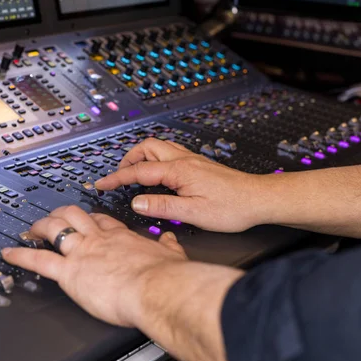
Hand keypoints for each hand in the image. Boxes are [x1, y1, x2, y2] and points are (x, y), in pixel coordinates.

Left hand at [2, 205, 186, 326]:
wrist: (158, 288)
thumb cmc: (165, 277)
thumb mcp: (171, 254)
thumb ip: (168, 246)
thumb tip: (169, 239)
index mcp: (122, 237)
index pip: (100, 220)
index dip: (89, 218)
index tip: (85, 220)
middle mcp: (99, 239)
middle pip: (73, 216)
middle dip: (59, 215)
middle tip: (50, 220)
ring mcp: (82, 253)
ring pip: (54, 230)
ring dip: (38, 228)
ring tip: (28, 231)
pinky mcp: (70, 272)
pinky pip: (38, 260)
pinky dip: (20, 255)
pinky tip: (9, 254)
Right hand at [95, 138, 265, 232]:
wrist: (259, 199)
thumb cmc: (233, 207)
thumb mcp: (193, 213)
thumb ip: (162, 206)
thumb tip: (136, 202)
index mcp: (179, 171)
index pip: (138, 171)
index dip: (116, 178)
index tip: (101, 184)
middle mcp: (184, 160)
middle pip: (146, 148)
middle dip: (128, 159)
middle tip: (118, 176)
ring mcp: (192, 160)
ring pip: (158, 147)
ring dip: (142, 157)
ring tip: (134, 173)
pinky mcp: (199, 164)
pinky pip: (170, 152)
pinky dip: (156, 159)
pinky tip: (158, 174)